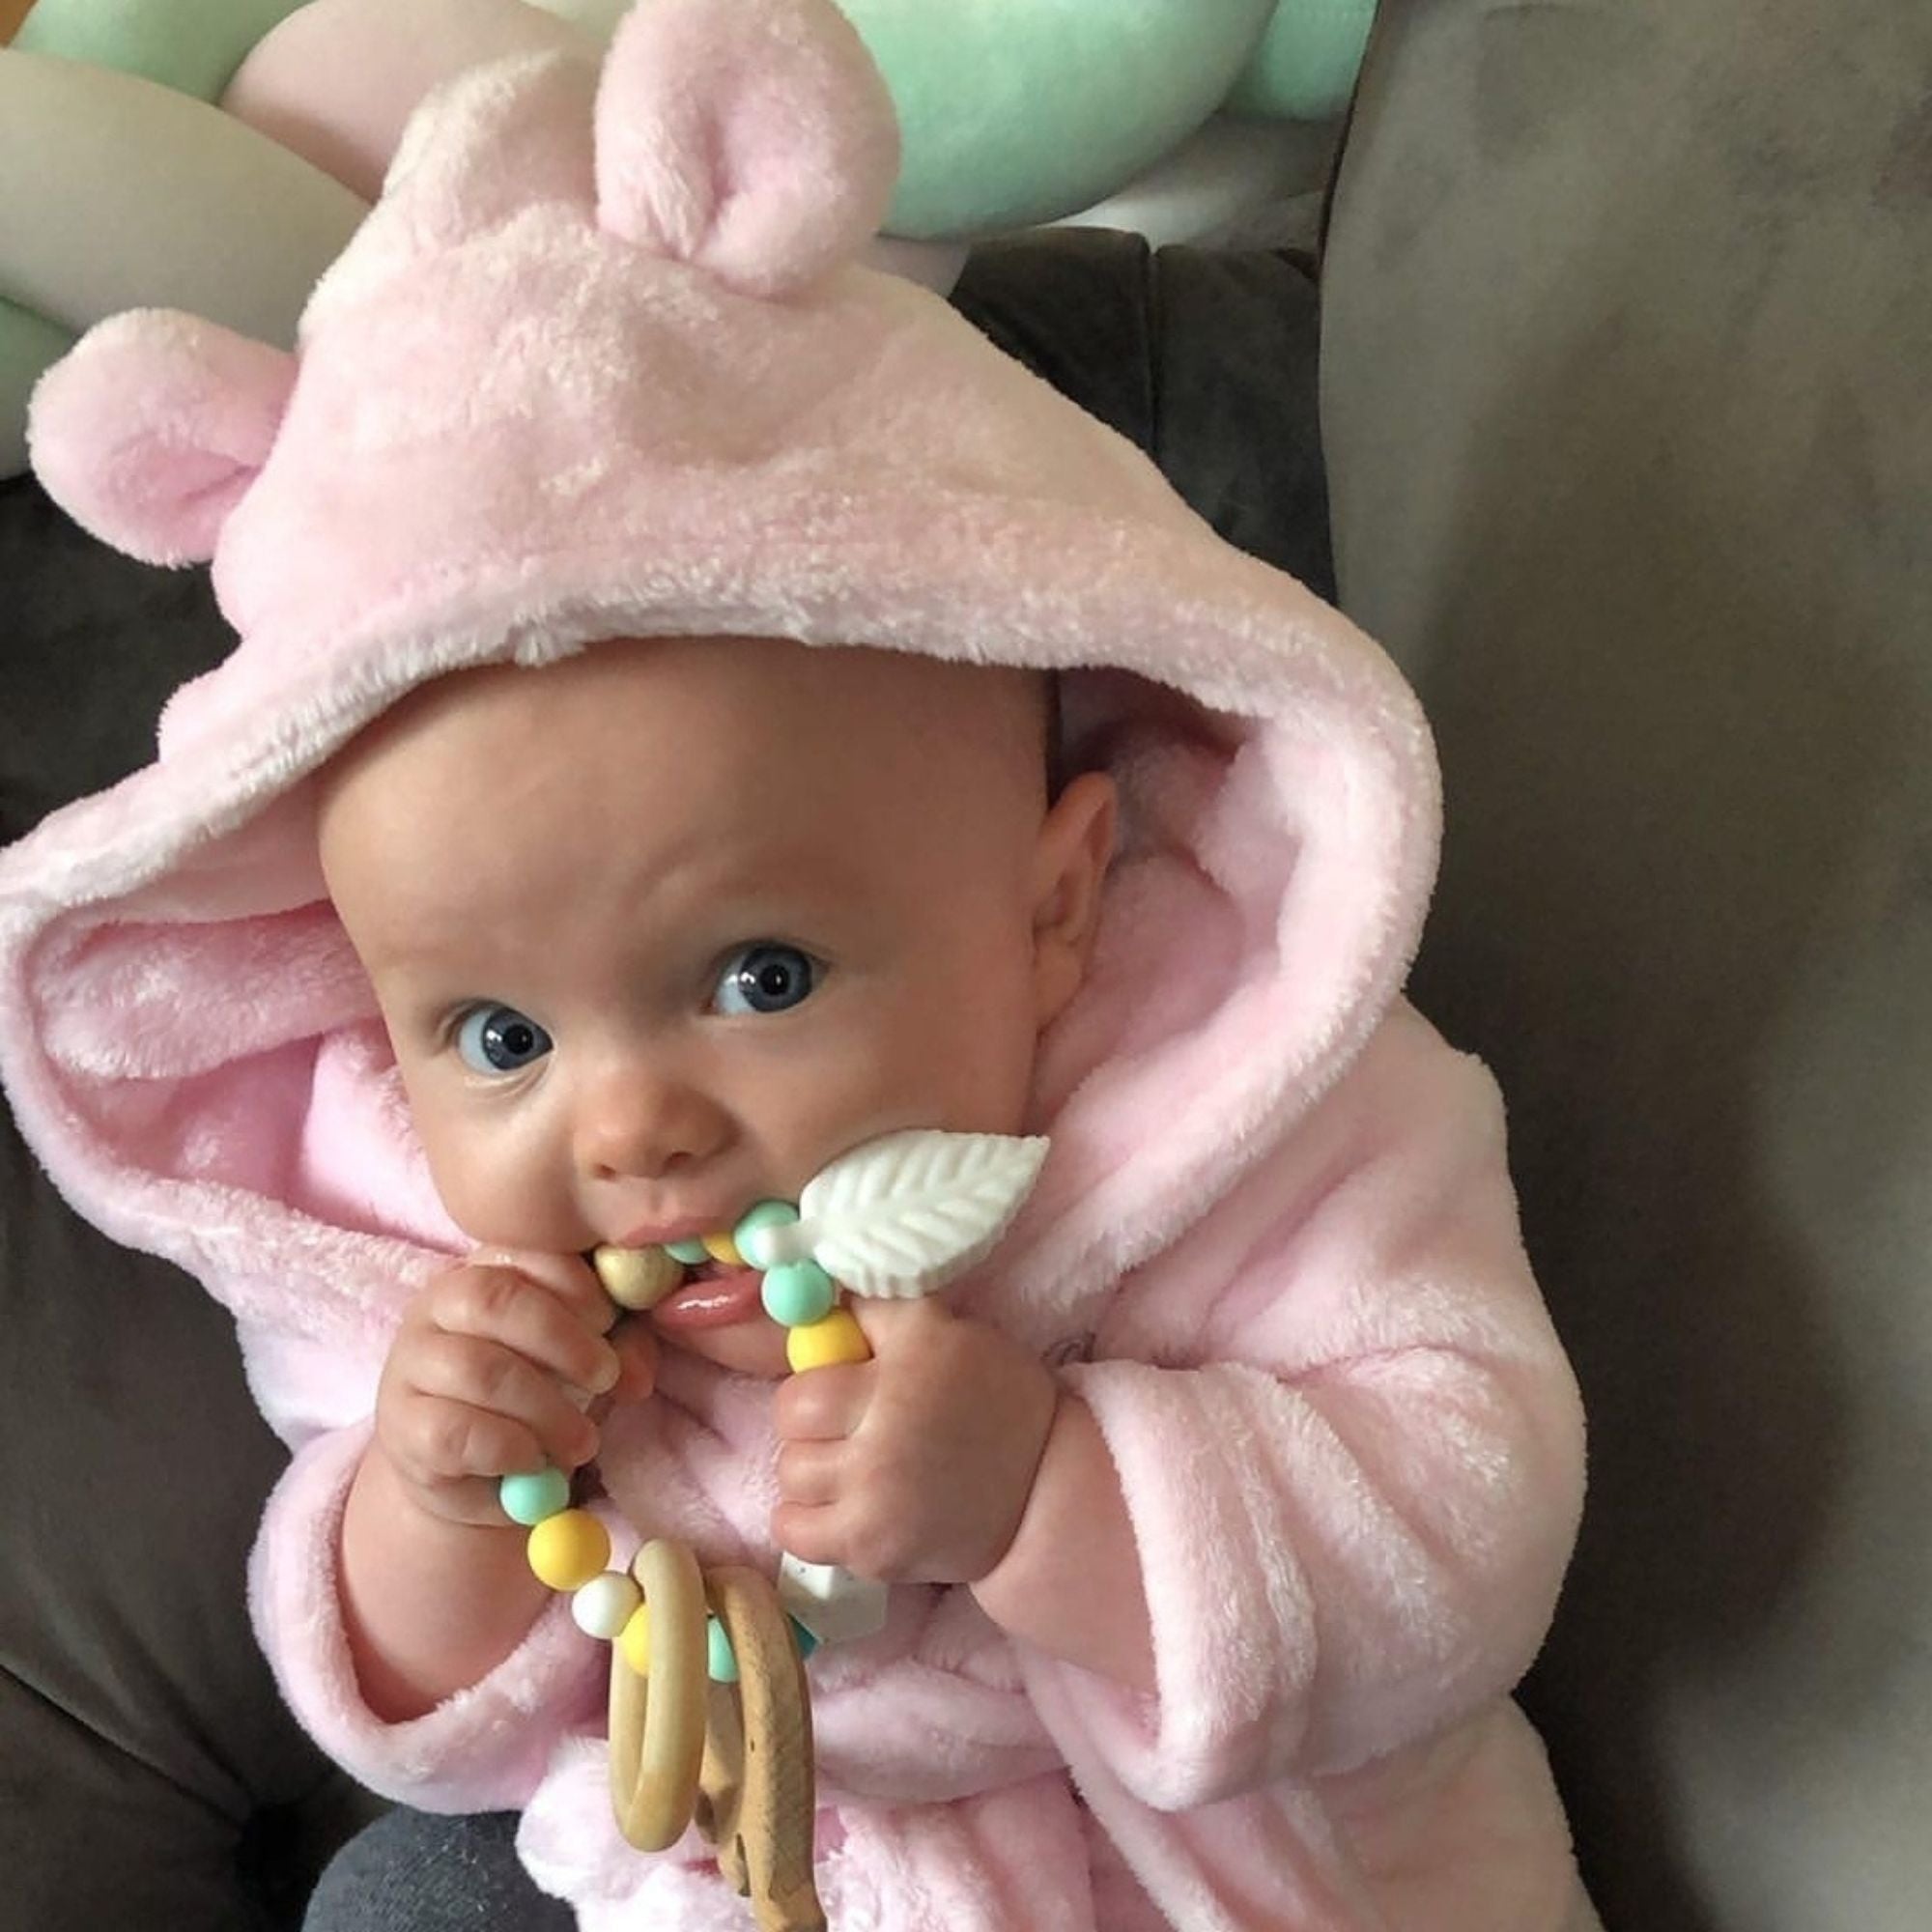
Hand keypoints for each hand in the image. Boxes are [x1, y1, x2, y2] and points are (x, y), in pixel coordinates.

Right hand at [372, 1249, 656, 1527]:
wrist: (475, 1473)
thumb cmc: (537, 1396)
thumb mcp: (584, 1364)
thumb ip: (618, 1350)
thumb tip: (637, 1373)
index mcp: (486, 1270)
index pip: (525, 1252)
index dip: (576, 1285)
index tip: (610, 1322)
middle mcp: (437, 1306)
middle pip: (496, 1299)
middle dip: (563, 1340)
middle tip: (606, 1378)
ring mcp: (412, 1366)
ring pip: (480, 1370)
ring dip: (547, 1409)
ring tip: (582, 1441)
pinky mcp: (403, 1428)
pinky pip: (457, 1433)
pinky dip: (509, 1449)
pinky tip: (534, 1461)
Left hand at [770, 1298, 1059, 1584]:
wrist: (1044, 1485)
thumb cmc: (992, 1397)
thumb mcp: (941, 1329)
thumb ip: (874, 1312)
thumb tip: (809, 1299)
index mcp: (904, 1370)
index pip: (805, 1382)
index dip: (817, 1385)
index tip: (842, 1392)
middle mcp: (885, 1436)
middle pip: (791, 1426)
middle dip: (811, 1424)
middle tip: (846, 1429)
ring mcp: (877, 1503)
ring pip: (791, 1477)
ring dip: (813, 1471)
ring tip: (851, 1469)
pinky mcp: (875, 1553)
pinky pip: (797, 1536)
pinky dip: (807, 1522)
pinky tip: (843, 1507)